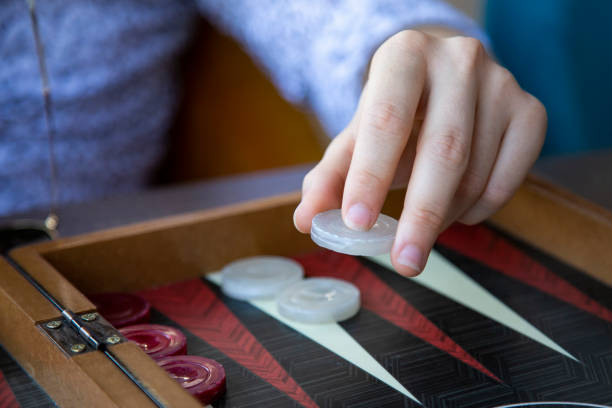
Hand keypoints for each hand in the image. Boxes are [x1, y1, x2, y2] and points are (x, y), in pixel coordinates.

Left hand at [293, 29, 546, 275]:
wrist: (439, 78)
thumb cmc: (392, 111)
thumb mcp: (355, 137)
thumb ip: (329, 177)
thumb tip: (307, 221)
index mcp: (404, 56)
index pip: (386, 120)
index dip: (370, 175)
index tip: (356, 225)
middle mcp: (459, 60)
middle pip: (444, 151)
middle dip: (421, 216)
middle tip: (404, 262)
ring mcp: (502, 83)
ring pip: (477, 171)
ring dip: (446, 216)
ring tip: (421, 228)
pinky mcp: (531, 110)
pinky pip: (510, 179)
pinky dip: (481, 209)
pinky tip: (457, 211)